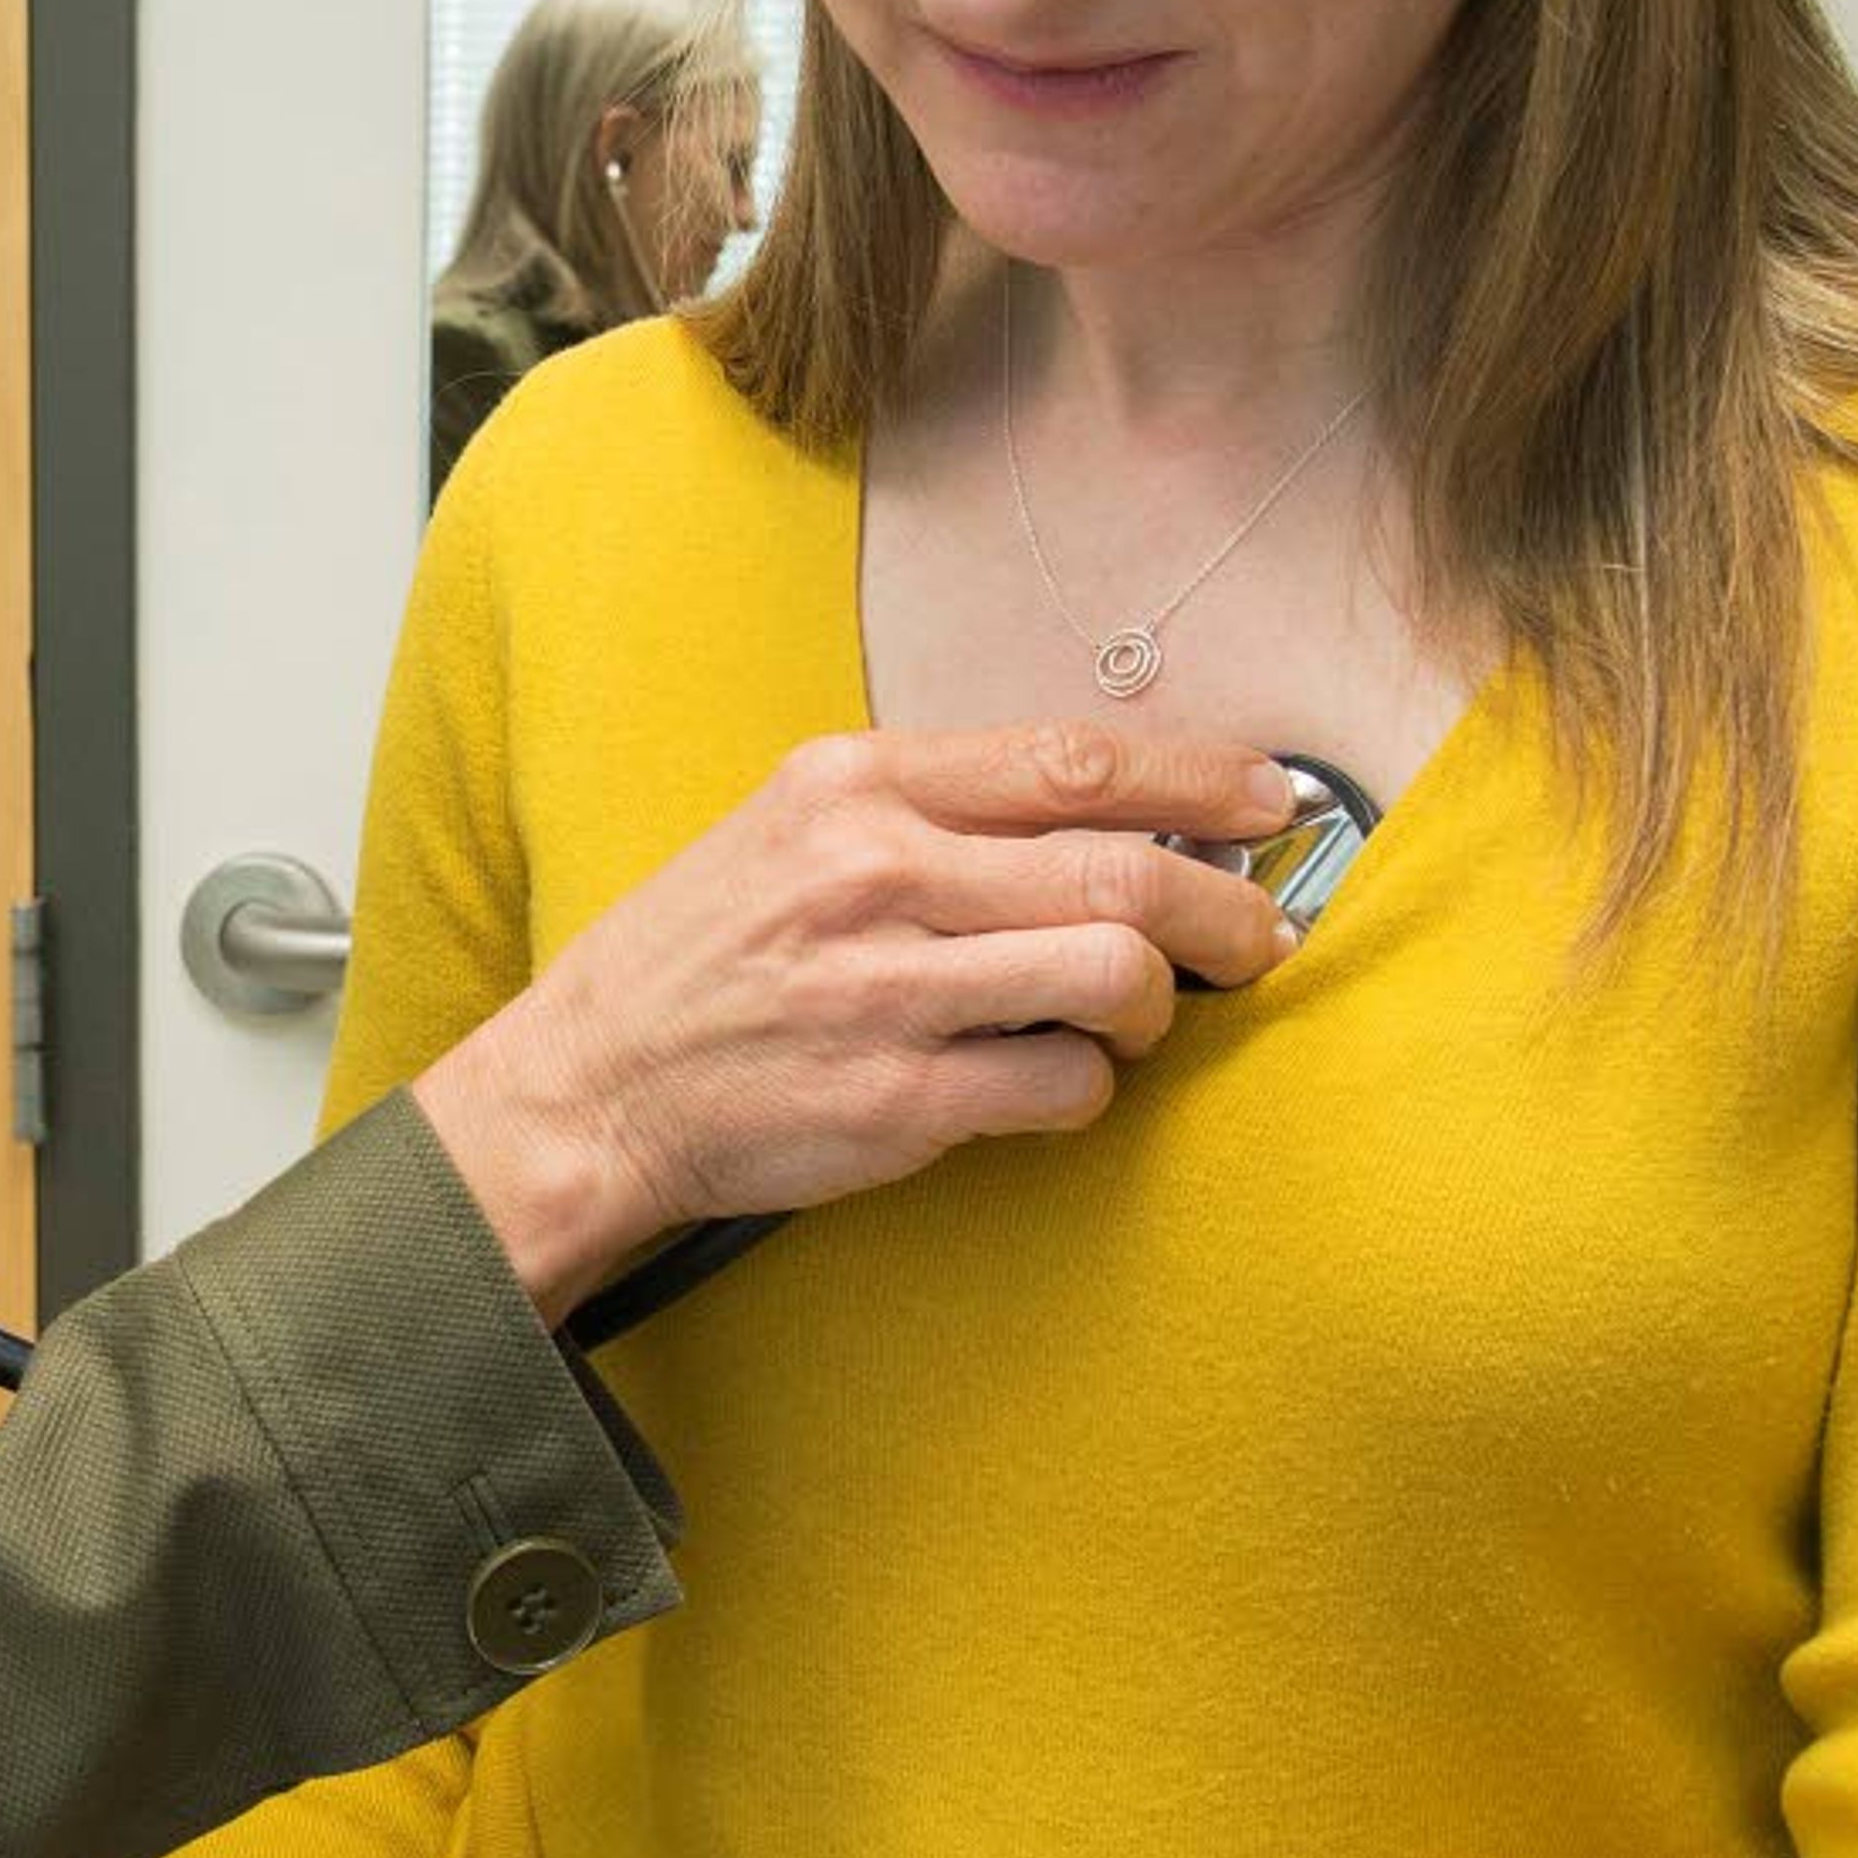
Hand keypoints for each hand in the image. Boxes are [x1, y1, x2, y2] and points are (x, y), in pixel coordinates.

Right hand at [419, 721, 1309, 1313]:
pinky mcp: (899, 1098)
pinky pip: (1063, 1085)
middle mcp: (874, 872)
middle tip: (1259, 936)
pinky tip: (1056, 1080)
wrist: (590, 1085)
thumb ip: (931, 808)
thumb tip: (1104, 814)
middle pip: (1123, 869)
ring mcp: (887, 989)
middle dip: (1228, 909)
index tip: (1267, 802)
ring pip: (1114, 973)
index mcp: (855, 785)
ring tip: (1143, 1018)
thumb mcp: (790, 828)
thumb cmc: (701, 958)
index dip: (1201, 779)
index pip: (1074, 758)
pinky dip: (1088, 1088)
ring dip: (1160, 1005)